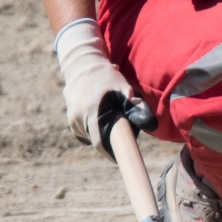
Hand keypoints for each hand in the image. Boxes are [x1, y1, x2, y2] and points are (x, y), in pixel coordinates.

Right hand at [54, 18, 149, 152]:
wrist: (82, 64)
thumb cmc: (107, 77)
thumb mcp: (124, 88)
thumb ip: (136, 107)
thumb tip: (151, 124)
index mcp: (92, 112)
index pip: (100, 143)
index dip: (111, 153)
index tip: (120, 158)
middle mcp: (78, 118)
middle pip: (98, 139)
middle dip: (110, 138)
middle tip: (122, 128)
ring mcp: (72, 118)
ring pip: (91, 135)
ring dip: (102, 131)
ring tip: (110, 113)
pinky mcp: (70, 118)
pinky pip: (85, 130)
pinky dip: (94, 127)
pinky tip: (99, 113)